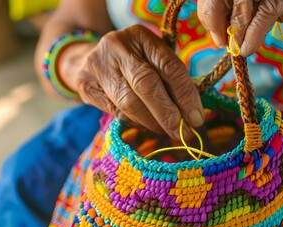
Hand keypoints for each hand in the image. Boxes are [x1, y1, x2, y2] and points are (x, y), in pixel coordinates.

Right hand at [61, 25, 203, 138]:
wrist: (90, 57)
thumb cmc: (134, 62)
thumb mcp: (154, 60)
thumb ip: (171, 80)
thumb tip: (193, 115)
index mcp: (141, 36)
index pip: (169, 67)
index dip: (185, 95)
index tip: (197, 119)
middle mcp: (117, 47)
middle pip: (146, 85)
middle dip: (168, 114)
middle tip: (183, 133)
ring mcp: (98, 65)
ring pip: (129, 103)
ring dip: (153, 123)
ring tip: (168, 131)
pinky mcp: (85, 85)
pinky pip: (116, 112)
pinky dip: (137, 123)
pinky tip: (149, 126)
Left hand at [198, 0, 282, 70]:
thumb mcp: (258, 10)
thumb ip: (237, 17)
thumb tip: (218, 36)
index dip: (209, 13)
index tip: (217, 38)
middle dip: (216, 19)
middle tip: (223, 43)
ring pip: (241, 0)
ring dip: (236, 27)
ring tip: (237, 48)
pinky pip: (265, 10)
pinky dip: (254, 31)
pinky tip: (249, 48)